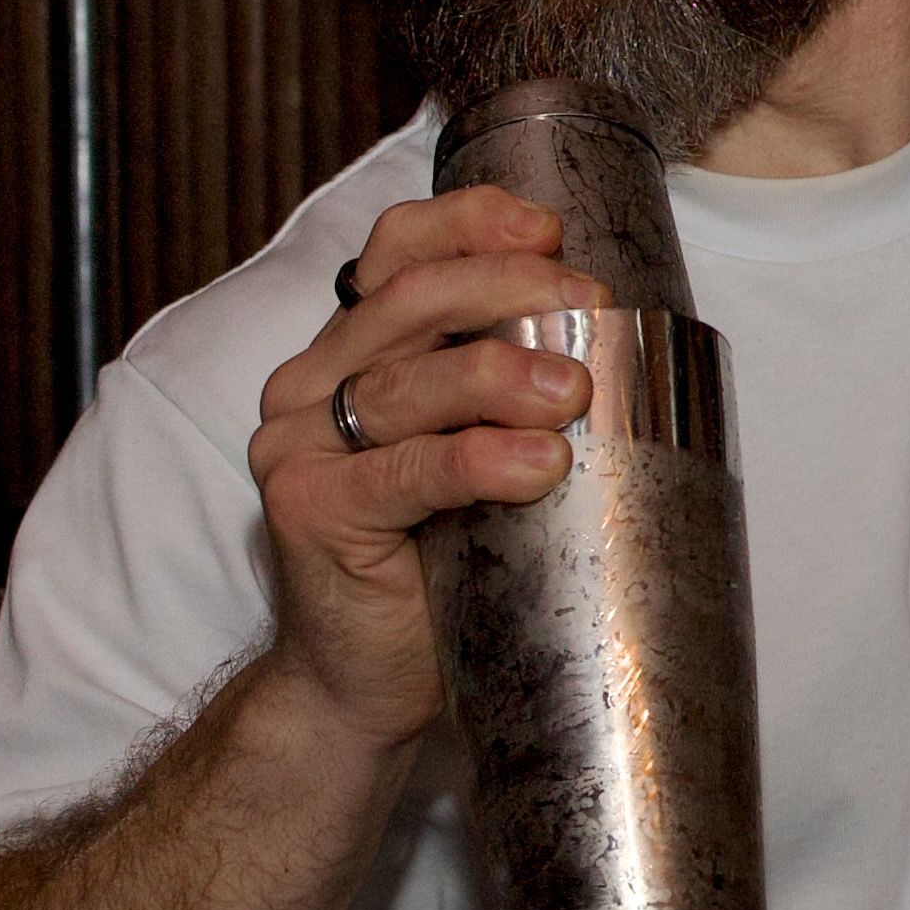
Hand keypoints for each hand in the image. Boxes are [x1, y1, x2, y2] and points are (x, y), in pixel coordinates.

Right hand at [245, 185, 605, 747]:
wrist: (360, 684)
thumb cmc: (428, 570)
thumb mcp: (471, 460)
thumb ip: (500, 396)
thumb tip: (611, 341)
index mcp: (348, 353)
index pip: (397, 253)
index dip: (471, 225)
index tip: (550, 231)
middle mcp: (309, 384)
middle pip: (409, 301)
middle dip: (509, 289)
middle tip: (588, 306)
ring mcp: (297, 445)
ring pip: (407, 381)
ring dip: (501, 373)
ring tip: (575, 390)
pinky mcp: (307, 507)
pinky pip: (405, 469)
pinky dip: (478, 460)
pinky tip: (538, 464)